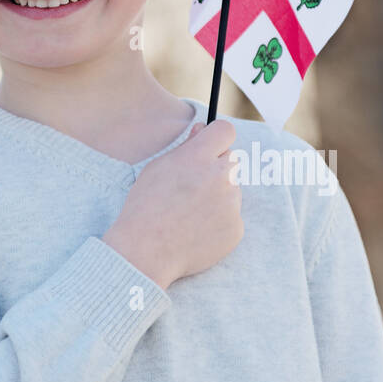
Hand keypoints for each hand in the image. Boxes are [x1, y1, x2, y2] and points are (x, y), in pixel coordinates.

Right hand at [101, 118, 241, 289]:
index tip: (210, 147)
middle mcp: (221, 176)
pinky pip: (231, 217)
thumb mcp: (158, 168)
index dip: (217, 137)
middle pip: (231, 160)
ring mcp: (231, 204)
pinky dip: (218, 222)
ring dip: (217, 197)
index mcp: (199, 157)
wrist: (147, 251)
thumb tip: (201, 130)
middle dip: (216, 168)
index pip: (225, 131)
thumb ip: (185, 147)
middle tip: (194, 187)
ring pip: (231, 190)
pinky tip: (196, 231)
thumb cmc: (146, 206)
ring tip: (189, 215)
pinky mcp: (236, 228)